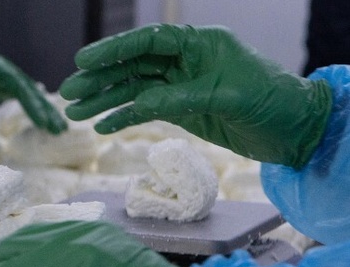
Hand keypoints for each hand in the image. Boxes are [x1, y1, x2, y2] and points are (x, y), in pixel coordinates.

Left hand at [0, 42, 66, 133]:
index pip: (21, 87)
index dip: (33, 105)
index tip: (43, 122)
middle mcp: (7, 73)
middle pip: (32, 92)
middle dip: (46, 111)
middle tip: (60, 130)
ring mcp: (7, 80)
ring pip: (31, 96)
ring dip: (45, 112)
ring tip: (60, 130)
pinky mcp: (4, 88)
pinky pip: (24, 100)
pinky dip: (36, 111)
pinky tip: (47, 123)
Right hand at [59, 24, 331, 168]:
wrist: (291, 130)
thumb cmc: (268, 101)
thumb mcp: (225, 95)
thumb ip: (180, 97)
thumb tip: (140, 103)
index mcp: (199, 44)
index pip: (148, 42)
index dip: (114, 49)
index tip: (83, 60)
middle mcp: (186, 61)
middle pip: (133, 65)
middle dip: (99, 77)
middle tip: (68, 90)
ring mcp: (181, 86)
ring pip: (133, 89)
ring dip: (104, 100)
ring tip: (74, 112)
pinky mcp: (181, 110)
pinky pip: (143, 111)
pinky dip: (123, 118)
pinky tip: (102, 126)